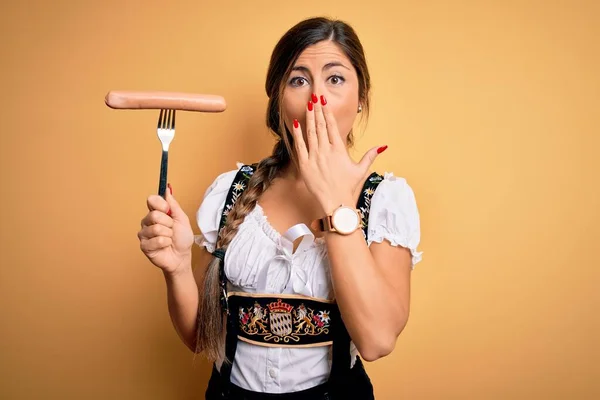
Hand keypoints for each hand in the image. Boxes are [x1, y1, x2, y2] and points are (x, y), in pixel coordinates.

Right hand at [138, 184, 193, 274]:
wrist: (182, 256)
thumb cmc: (182, 238)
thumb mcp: (182, 218)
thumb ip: (173, 205)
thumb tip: (167, 189)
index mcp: (156, 212)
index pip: (151, 200)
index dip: (161, 204)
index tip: (168, 210)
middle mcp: (147, 221)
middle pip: (154, 214)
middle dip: (169, 223)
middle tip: (172, 230)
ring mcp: (144, 233)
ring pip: (156, 228)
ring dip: (168, 235)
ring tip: (169, 239)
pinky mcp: (144, 245)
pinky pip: (157, 240)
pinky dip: (165, 243)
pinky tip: (165, 246)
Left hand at [290, 94, 386, 214]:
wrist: (336, 203)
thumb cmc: (348, 187)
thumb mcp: (361, 170)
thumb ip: (370, 155)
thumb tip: (383, 146)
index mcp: (339, 150)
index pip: (332, 126)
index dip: (328, 112)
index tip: (324, 102)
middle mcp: (326, 151)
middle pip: (321, 126)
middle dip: (318, 110)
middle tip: (315, 97)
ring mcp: (314, 157)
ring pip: (310, 133)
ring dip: (309, 118)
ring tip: (308, 105)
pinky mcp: (305, 165)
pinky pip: (300, 146)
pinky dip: (297, 134)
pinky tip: (296, 123)